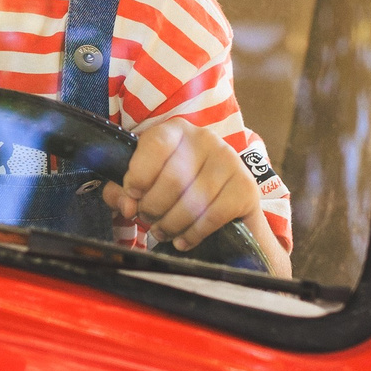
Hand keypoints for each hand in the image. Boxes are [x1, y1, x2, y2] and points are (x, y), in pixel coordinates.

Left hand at [101, 119, 286, 271]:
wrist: (226, 202)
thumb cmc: (177, 188)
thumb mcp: (146, 183)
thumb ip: (124, 191)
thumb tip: (125, 205)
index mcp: (175, 130)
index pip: (155, 145)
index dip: (139, 174)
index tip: (133, 196)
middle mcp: (205, 139)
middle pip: (173, 179)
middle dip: (153, 207)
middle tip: (148, 220)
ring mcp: (229, 161)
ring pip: (192, 201)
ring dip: (171, 224)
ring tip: (162, 232)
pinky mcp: (245, 187)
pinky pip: (213, 216)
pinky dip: (193, 233)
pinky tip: (183, 240)